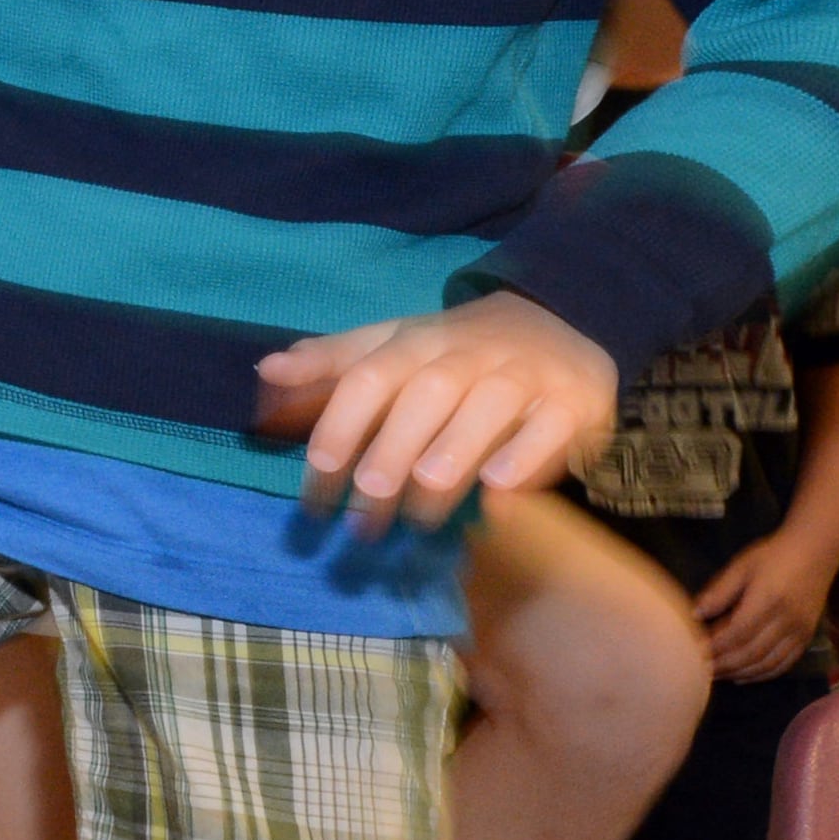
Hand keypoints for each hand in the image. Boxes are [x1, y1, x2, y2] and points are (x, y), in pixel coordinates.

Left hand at [254, 293, 617, 530]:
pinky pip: (548, 431)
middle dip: (388, 459)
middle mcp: (468, 354)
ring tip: (419, 518)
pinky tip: (494, 497)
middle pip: (424, 397)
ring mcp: (524, 375)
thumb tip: (265, 371)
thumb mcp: (389, 346)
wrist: (557, 320)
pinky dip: (522, 463)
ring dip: (447, 465)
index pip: (367, 380)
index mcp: (416, 342)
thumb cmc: (452, 351)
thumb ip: (330, 363)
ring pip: (485, 411)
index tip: (315, 486)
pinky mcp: (573, 402)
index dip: (338, 431)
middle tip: (362, 519)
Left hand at [697, 534, 838, 682]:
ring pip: (767, 664)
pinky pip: (784, 664)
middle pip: (751, 653)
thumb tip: (694, 614)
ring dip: (740, 673)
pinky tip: (743, 676)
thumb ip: (719, 592)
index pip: (736, 634)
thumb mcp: (741, 566)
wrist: (817, 550)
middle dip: (723, 665)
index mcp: (768, 601)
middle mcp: (787, 621)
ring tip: (717, 675)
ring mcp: (800, 631)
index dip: (714, 648)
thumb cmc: (774, 555)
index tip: (692, 654)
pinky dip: (762, 674)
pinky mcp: (807, 637)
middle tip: (700, 670)